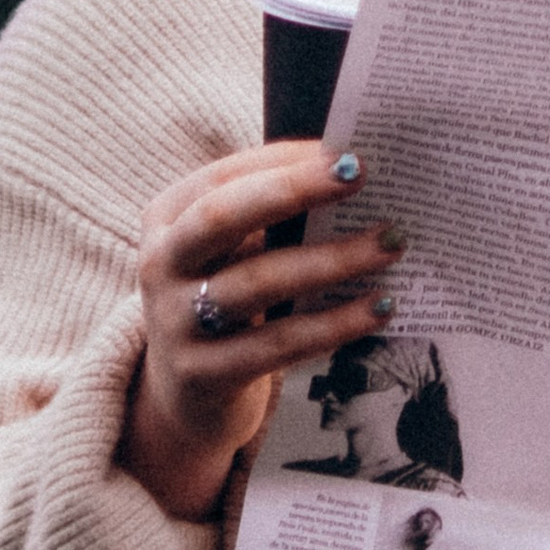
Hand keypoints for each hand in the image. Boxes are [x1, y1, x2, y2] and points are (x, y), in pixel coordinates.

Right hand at [122, 141, 405, 524]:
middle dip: (293, 189)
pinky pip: (278, 343)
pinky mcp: (203, 374)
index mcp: (166, 218)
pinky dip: (334, 322)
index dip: (284, 161)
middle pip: (223, 216)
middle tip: (359, 172)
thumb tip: (356, 172)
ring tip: (390, 244)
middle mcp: (160, 264)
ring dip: (331, 259)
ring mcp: (175, 322)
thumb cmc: (229, 301)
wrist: (187, 399)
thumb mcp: (234, 254)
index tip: (346, 150)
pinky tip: (380, 307)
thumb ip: (273, 217)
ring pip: (258, 281)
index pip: (225, 176)